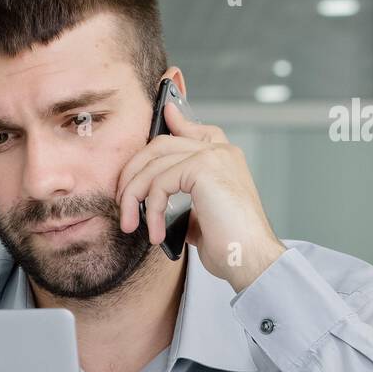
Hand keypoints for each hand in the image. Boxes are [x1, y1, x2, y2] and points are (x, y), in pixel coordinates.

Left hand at [116, 101, 285, 292]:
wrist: (251, 259)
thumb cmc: (230, 244)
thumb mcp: (200, 215)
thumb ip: (182, 198)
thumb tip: (156, 198)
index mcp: (224, 158)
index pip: (195, 130)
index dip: (177, 120)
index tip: (165, 112)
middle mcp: (221, 151)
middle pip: (160, 145)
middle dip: (133, 172)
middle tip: (121, 202)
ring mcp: (213, 155)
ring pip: (153, 164)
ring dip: (133, 196)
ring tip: (131, 224)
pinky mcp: (204, 167)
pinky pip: (159, 182)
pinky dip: (150, 210)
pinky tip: (155, 233)